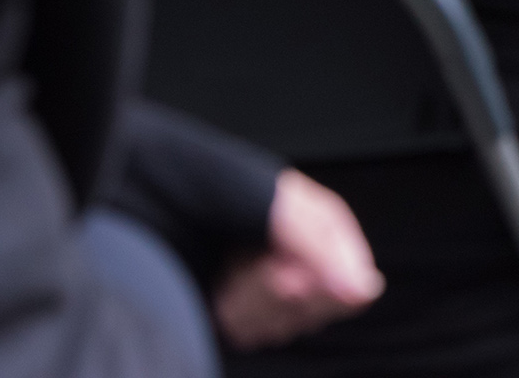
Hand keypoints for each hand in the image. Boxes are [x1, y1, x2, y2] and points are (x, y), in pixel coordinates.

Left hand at [213, 169, 383, 350]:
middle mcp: (303, 256)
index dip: (326, 287)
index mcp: (323, 226)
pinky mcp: (242, 308)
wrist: (153, 196)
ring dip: (255, 302)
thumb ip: (321, 251)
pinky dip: (234, 313)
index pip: (353, 280)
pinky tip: (222, 287)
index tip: (293, 277)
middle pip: (320, 307)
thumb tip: (365, 290)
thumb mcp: (277, 210)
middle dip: (285, 294)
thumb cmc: (214, 186)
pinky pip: (254, 333)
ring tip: (233, 269)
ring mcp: (271, 285)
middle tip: (262, 267)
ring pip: (286, 324)